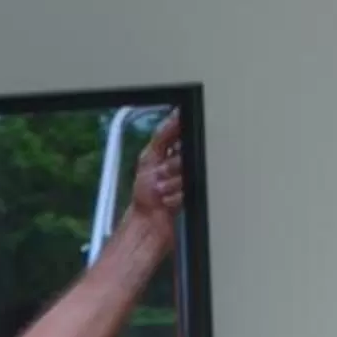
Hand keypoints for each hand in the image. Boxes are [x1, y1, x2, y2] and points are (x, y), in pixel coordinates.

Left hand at [129, 109, 184, 245]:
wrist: (148, 222)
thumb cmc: (144, 193)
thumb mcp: (148, 157)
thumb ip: (162, 135)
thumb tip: (176, 115)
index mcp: (173, 151)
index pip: (185, 135)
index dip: (179, 140)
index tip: (172, 148)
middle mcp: (182, 163)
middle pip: (188, 154)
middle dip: (170, 167)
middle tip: (159, 176)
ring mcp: (188, 179)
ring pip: (188, 172)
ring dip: (171, 183)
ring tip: (161, 191)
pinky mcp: (193, 195)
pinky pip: (190, 189)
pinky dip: (175, 196)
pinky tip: (167, 201)